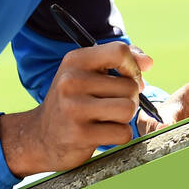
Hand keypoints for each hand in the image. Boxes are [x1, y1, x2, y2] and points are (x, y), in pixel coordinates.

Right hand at [0, 43, 152, 176]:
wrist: (40, 137)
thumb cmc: (73, 100)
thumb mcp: (87, 73)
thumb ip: (119, 60)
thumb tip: (149, 63)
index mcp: (75, 60)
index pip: (119, 52)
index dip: (133, 67)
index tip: (131, 78)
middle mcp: (71, 81)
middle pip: (130, 86)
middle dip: (130, 98)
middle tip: (113, 104)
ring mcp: (74, 108)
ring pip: (128, 109)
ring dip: (125, 117)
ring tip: (108, 118)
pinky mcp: (80, 135)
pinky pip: (123, 133)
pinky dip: (119, 135)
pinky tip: (102, 133)